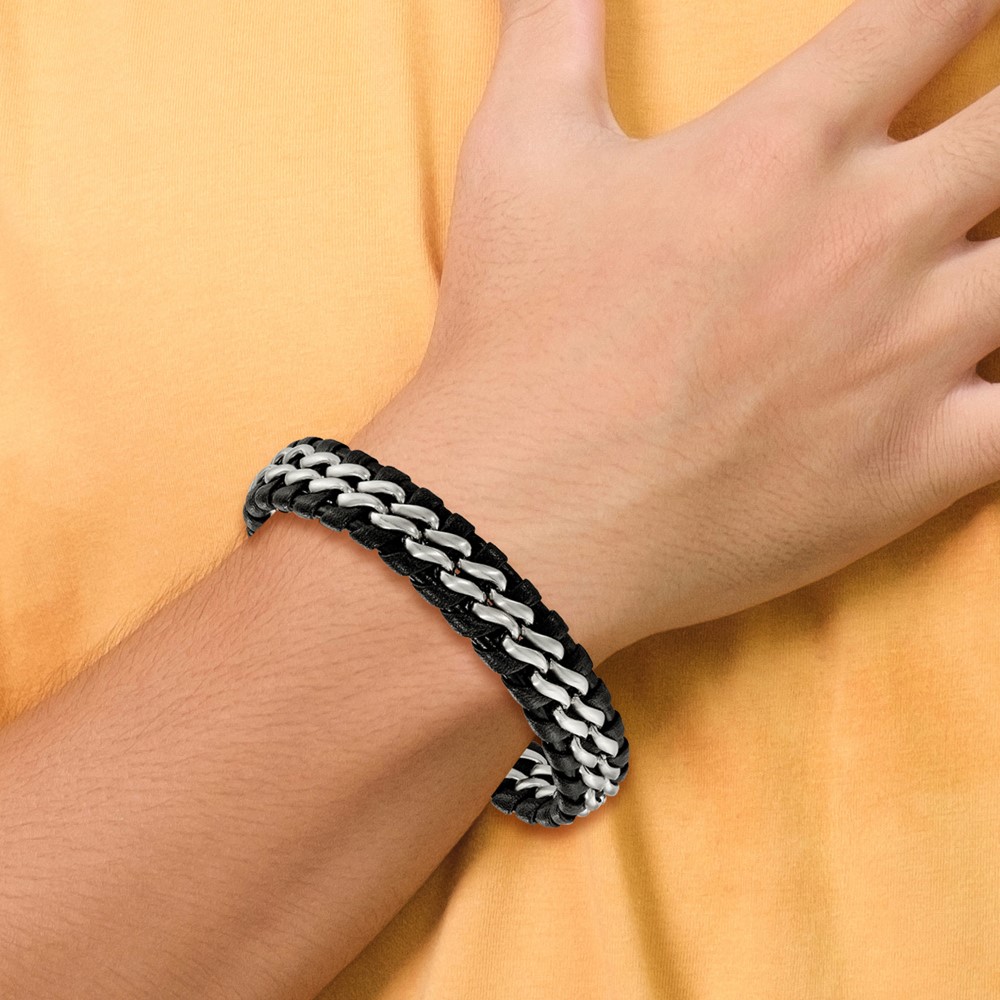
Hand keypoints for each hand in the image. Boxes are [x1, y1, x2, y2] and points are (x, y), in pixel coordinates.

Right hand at [357, 0, 999, 662]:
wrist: (521, 514)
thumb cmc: (514, 339)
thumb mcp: (515, 156)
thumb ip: (551, 26)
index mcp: (785, 147)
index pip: (932, 12)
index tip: (972, 11)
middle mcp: (872, 236)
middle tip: (993, 134)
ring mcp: (907, 355)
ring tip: (988, 250)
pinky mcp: (916, 466)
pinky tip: (992, 379)